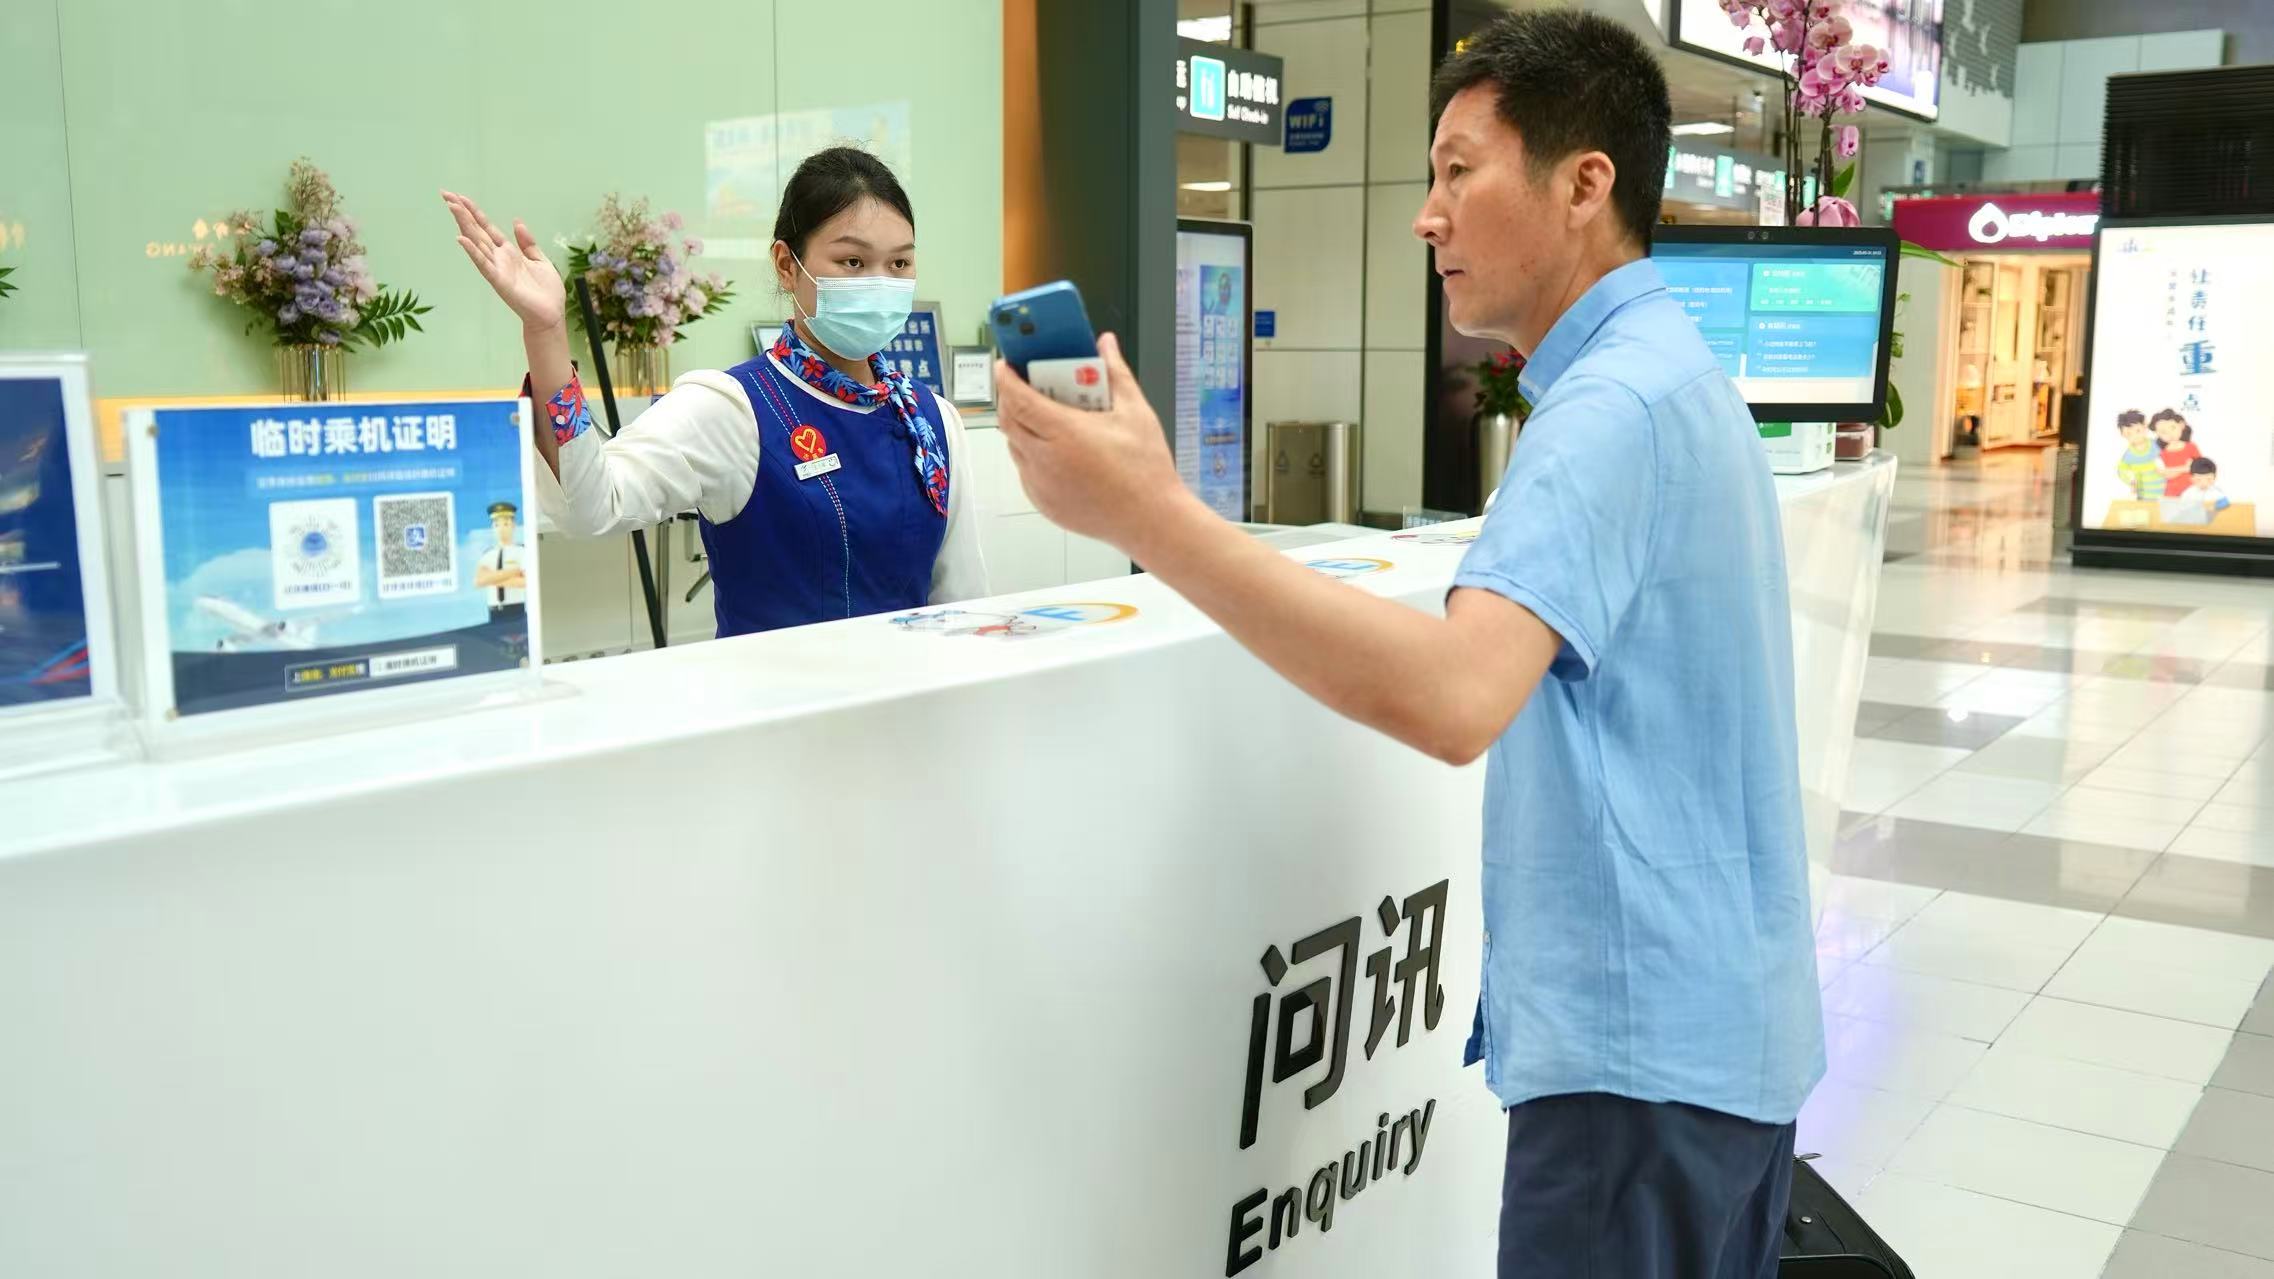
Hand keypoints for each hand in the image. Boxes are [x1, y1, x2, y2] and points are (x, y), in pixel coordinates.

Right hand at [442, 190, 563, 333]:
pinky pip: (483, 264)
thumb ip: (528, 243)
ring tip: (452, 208)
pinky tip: (462, 239)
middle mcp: (498, 258)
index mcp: (508, 252)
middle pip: (477, 230)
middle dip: (462, 213)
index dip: (474, 212)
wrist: (550, 314)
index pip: (487, 227)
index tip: (460, 197)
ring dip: (464, 225)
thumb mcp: (540, 260)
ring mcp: (497, 268)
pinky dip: (472, 252)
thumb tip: (516, 222)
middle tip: (446, 194)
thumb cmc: (546, 292)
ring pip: (477, 242)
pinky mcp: (499, 281)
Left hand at [994, 333, 1196, 549]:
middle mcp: (1044, 460)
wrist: (1150, 521)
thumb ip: (1116, 372)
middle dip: (1010, 399)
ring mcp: (1040, 485)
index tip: (1006, 365)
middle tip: (1025, 387)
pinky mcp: (1043, 503)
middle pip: (1008, 421)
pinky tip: (1056, 450)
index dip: (1006, 379)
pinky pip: (1025, 472)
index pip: (1017, 399)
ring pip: (1014, 447)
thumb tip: (1106, 343)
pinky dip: (1031, 456)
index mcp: (1064, 433)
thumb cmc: (1146, 469)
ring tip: (1044, 418)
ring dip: (1021, 428)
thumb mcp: (1135, 411)